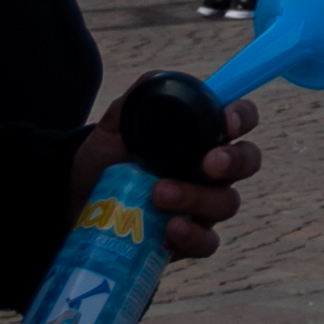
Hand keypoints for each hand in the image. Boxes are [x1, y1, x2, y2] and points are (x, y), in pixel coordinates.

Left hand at [70, 89, 260, 260]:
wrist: (76, 200)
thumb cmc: (106, 158)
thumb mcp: (114, 127)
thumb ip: (134, 101)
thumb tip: (154, 80)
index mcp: (204, 136)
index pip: (242, 120)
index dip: (243, 118)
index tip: (227, 121)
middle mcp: (212, 170)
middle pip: (248, 162)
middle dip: (235, 161)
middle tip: (208, 162)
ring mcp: (203, 206)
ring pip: (226, 203)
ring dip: (198, 198)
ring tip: (159, 194)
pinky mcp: (188, 240)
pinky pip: (208, 242)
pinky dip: (194, 236)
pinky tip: (171, 229)